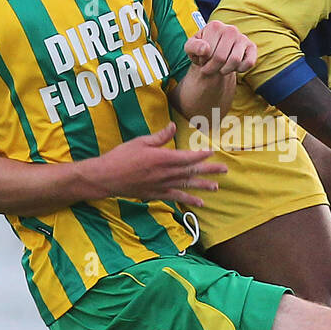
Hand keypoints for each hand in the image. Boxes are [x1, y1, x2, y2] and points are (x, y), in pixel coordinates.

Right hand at [77, 122, 226, 208]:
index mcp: (162, 158)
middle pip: (191, 172)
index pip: (187, 157)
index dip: (201, 155)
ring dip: (203, 186)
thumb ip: (159, 137)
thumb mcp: (139, 142)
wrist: (106, 178)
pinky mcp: (156, 195)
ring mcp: (161, 186)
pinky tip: (199, 203)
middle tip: (225, 170)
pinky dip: (188, 200)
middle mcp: (165, 174)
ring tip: (216, 187)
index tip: (212, 153)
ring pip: (187, 186)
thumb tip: (173, 127)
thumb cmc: (121, 157)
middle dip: (209, 171)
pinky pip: (176, 197)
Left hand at [183, 20, 257, 76]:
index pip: (208, 51)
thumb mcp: (190, 48)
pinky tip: (233, 68)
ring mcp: (242, 37)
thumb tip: (205, 49)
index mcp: (215, 26)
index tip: (202, 60)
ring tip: (219, 69)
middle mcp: (230, 29)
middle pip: (221, 57)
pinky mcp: (252, 46)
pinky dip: (240, 69)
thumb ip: (193, 47)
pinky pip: (249, 63)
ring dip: (225, 70)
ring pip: (235, 61)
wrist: (214, 54)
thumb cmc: (202, 50)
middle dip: (212, 68)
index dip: (203, 61)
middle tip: (209, 68)